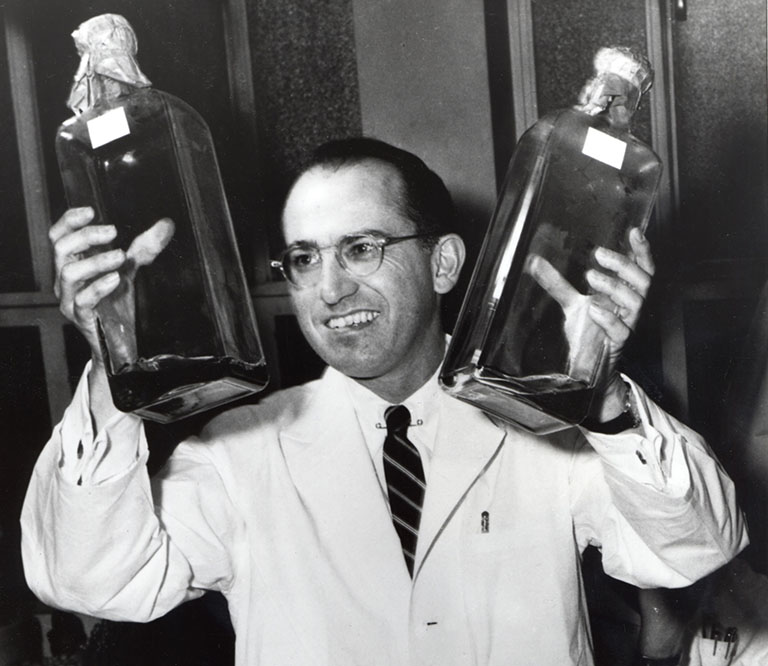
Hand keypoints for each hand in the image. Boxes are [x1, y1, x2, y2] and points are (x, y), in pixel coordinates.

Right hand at [50, 207, 174, 368]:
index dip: (70, 220)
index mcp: (73, 263)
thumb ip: (145, 247)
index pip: (59, 236)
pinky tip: (116, 279)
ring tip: (121, 256)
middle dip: (86, 235)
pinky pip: (82, 301)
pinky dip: (99, 287)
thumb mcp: (131, 269)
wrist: (121, 339)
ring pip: (68, 273)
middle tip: (113, 232)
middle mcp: (66, 279)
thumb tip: (166, 224)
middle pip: (61, 248)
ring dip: (95, 260)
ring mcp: (70, 299)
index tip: (92, 211)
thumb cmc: (117, 301)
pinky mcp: (81, 317)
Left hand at [527, 228, 653, 415]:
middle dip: (624, 264)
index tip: (633, 231)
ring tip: (590, 276)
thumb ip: (556, 282)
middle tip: (599, 254)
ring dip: (614, 285)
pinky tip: (594, 309)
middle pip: (644, 280)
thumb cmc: (587, 331)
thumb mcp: (570, 303)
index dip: (641, 250)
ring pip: (636, 301)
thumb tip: (534, 261)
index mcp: (623, 293)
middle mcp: (629, 307)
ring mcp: (626, 324)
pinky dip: (609, 318)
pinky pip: (622, 330)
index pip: (641, 267)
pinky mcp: (618, 344)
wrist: (587, 367)